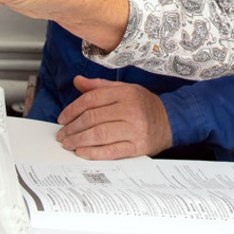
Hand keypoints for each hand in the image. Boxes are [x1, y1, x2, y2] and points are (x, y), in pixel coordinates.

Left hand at [56, 76, 172, 159]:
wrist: (170, 120)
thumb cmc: (144, 105)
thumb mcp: (124, 89)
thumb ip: (99, 86)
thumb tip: (77, 81)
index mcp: (125, 93)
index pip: (91, 99)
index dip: (72, 109)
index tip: (62, 118)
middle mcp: (130, 109)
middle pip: (92, 118)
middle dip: (73, 127)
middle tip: (62, 134)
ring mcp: (134, 129)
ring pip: (99, 134)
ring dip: (79, 140)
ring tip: (68, 143)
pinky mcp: (137, 147)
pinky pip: (111, 151)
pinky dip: (94, 152)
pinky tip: (82, 152)